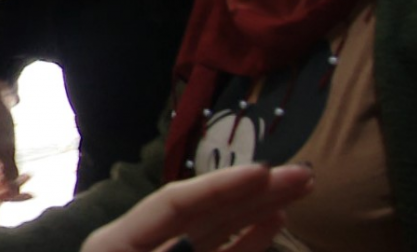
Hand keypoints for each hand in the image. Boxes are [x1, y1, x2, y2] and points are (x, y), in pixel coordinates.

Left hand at [80, 164, 314, 251]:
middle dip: (253, 192)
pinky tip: (276, 222)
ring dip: (258, 210)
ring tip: (301, 189)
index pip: (174, 204)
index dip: (222, 185)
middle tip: (301, 175)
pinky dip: (248, 242)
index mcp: (116, 249)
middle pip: (201, 212)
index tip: (265, 172)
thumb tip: (197, 240)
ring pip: (215, 232)